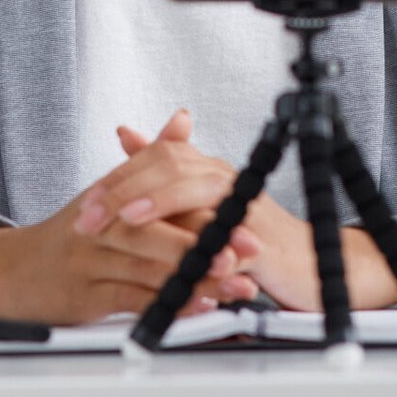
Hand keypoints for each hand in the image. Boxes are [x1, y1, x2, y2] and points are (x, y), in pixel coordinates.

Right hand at [0, 151, 256, 325]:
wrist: (13, 271)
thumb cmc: (71, 233)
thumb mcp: (108, 187)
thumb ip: (150, 156)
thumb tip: (183, 119)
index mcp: (110, 195)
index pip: (160, 194)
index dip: (204, 206)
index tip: (241, 214)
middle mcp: (98, 226)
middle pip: (156, 232)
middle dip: (205, 243)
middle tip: (244, 251)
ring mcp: (89, 262)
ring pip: (149, 270)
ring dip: (195, 279)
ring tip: (232, 283)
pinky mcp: (83, 298)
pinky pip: (131, 301)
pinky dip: (166, 304)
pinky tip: (194, 307)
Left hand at [78, 107, 369, 312]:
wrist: (310, 262)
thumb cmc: (252, 235)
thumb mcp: (200, 204)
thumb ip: (164, 172)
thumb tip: (126, 134)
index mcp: (207, 169)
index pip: (157, 158)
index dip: (119, 178)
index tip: (86, 203)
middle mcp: (225, 178)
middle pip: (172, 166)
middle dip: (127, 189)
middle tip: (91, 215)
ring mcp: (244, 205)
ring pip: (197, 189)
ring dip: (158, 204)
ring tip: (124, 221)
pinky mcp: (261, 239)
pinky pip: (227, 237)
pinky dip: (200, 246)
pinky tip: (177, 257)